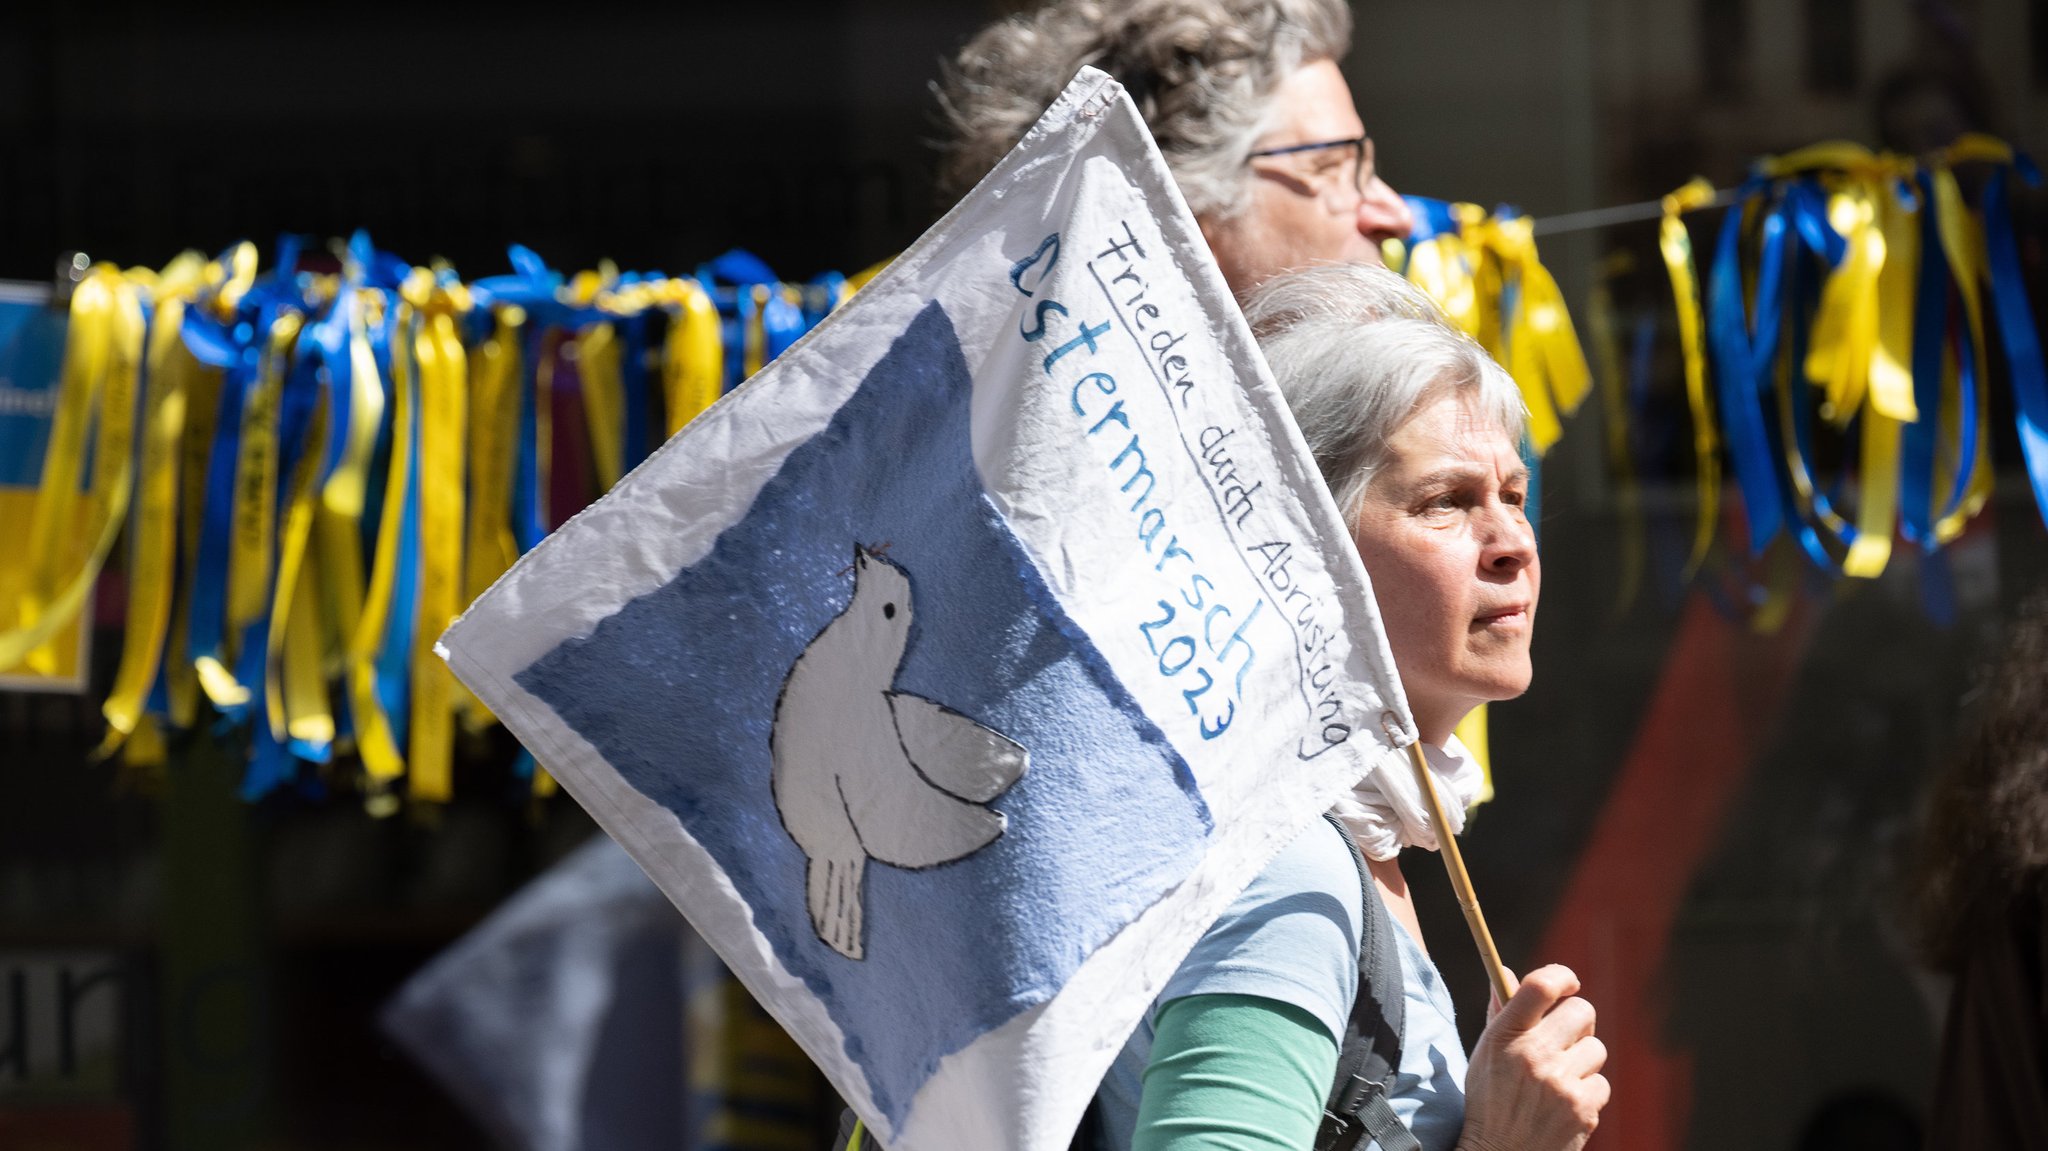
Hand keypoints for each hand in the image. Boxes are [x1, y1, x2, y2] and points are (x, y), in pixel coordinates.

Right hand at [1457, 965, 1608, 1150]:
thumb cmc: (1490, 1100)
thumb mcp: (1485, 1053)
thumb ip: (1500, 1012)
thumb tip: (1505, 972)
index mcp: (1505, 1036)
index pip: (1540, 986)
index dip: (1561, 975)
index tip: (1568, 982)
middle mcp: (1534, 1055)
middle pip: (1582, 1010)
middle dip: (1578, 1022)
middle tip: (1567, 1037)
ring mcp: (1561, 1083)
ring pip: (1596, 1048)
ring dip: (1582, 1062)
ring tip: (1559, 1081)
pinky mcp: (1583, 1109)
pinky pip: (1601, 1083)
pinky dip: (1587, 1093)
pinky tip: (1565, 1105)